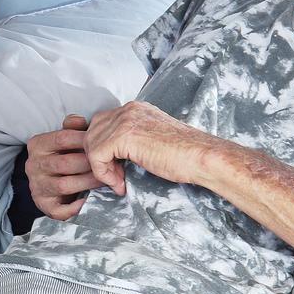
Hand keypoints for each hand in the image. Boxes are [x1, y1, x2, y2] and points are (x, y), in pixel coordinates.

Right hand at [27, 114, 105, 219]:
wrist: (48, 178)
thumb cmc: (62, 155)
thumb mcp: (64, 137)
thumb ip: (72, 128)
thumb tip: (81, 121)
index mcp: (37, 145)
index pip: (62, 138)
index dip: (84, 140)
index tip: (103, 141)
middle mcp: (33, 165)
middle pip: (65, 163)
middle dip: (90, 164)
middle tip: (110, 163)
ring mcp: (37, 186)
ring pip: (64, 185)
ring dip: (87, 182)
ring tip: (105, 179)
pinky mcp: (43, 204)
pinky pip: (58, 209)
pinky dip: (73, 207)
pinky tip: (87, 201)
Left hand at [84, 101, 222, 195]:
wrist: (201, 157)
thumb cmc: (185, 155)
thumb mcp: (153, 140)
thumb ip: (134, 140)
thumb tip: (114, 155)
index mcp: (136, 109)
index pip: (102, 124)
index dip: (103, 149)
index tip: (117, 170)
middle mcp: (128, 109)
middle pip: (92, 131)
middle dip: (98, 157)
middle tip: (115, 178)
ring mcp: (126, 120)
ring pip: (91, 143)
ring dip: (101, 168)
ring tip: (119, 182)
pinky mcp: (124, 136)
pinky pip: (97, 156)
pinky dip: (103, 174)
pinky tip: (120, 184)